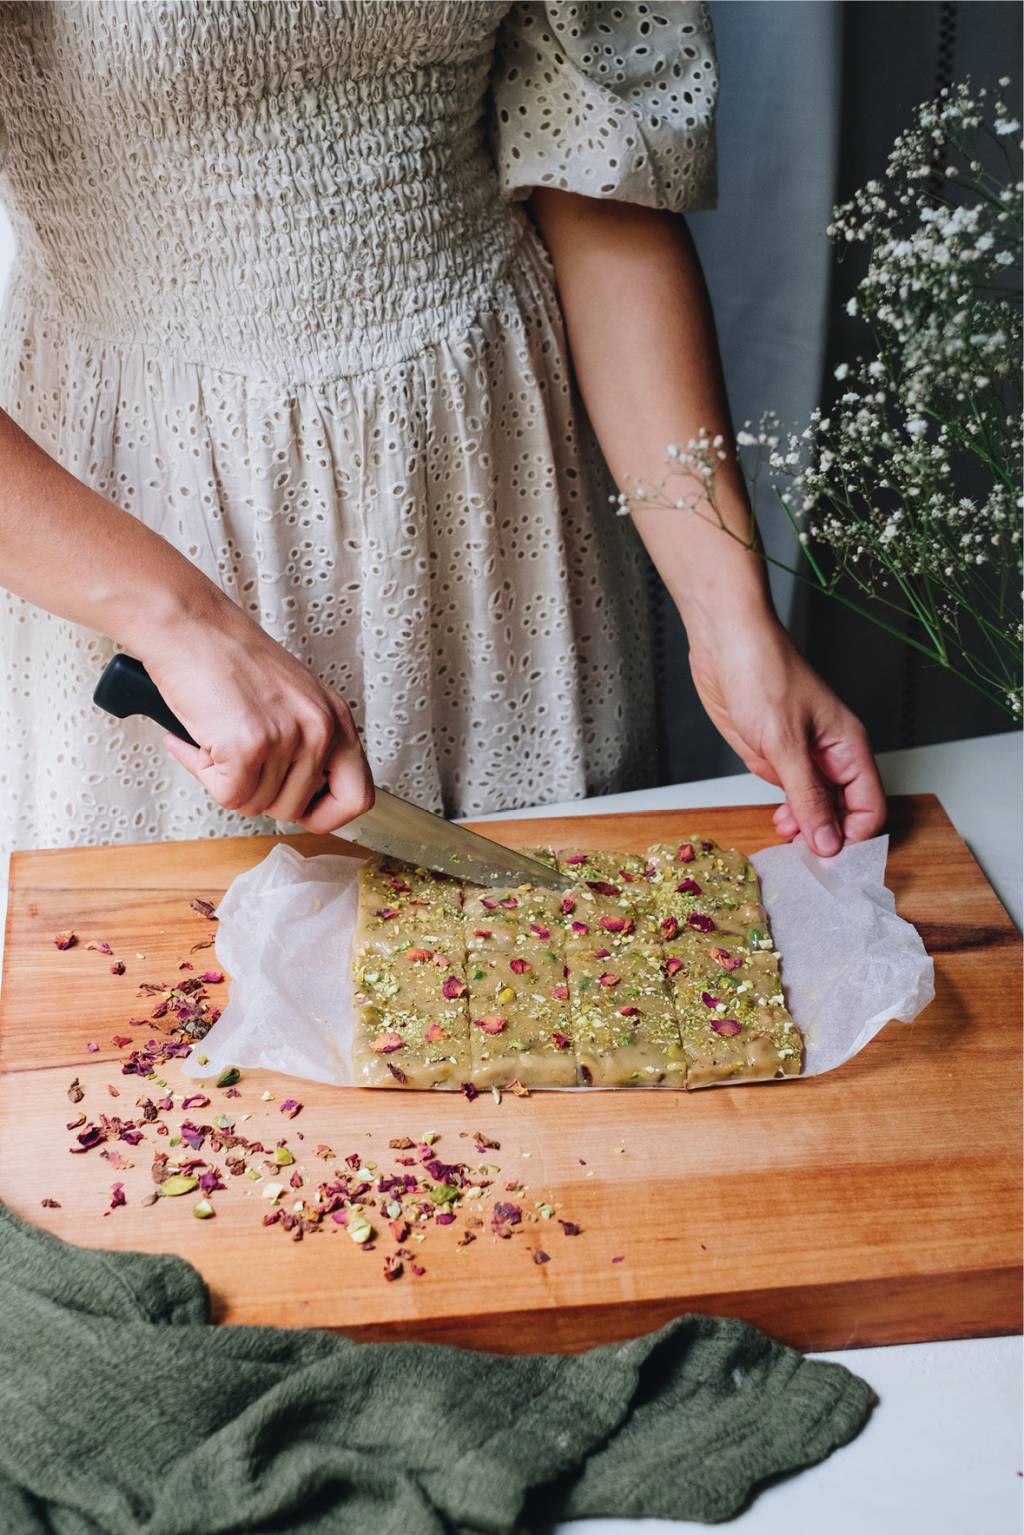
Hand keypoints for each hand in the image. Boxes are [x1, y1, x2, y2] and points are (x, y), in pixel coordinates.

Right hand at [139, 599, 373, 833]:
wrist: (190, 626)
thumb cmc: (230, 658)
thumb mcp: (294, 700)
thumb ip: (310, 745)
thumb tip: (306, 797)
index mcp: (337, 720)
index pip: (358, 797)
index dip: (326, 815)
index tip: (302, 811)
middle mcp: (320, 730)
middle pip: (295, 808)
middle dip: (259, 794)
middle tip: (237, 759)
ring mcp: (287, 738)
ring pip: (257, 804)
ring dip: (226, 780)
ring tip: (217, 738)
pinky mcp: (249, 746)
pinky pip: (228, 795)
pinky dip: (204, 773)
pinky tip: (200, 742)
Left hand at [688, 618, 884, 854]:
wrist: (724, 641)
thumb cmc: (762, 673)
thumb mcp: (785, 743)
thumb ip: (808, 797)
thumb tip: (829, 842)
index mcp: (847, 747)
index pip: (869, 806)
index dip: (853, 836)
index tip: (828, 858)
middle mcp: (829, 755)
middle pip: (844, 811)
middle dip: (826, 836)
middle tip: (800, 854)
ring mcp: (801, 756)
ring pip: (815, 806)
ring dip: (803, 827)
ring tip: (784, 836)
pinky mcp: (773, 755)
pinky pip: (788, 793)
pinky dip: (784, 811)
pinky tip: (775, 819)